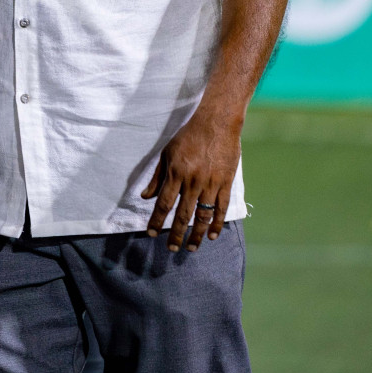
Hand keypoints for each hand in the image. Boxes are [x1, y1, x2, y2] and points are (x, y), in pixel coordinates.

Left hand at [140, 105, 242, 251]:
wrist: (216, 123)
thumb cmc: (188, 136)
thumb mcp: (167, 153)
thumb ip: (157, 177)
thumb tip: (145, 197)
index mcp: (176, 173)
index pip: (164, 203)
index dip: (156, 221)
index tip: (151, 234)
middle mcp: (193, 181)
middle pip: (183, 214)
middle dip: (176, 234)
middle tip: (172, 249)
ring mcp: (211, 183)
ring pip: (203, 215)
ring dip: (197, 235)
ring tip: (191, 248)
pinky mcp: (226, 183)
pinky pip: (221, 208)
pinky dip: (217, 223)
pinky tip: (213, 236)